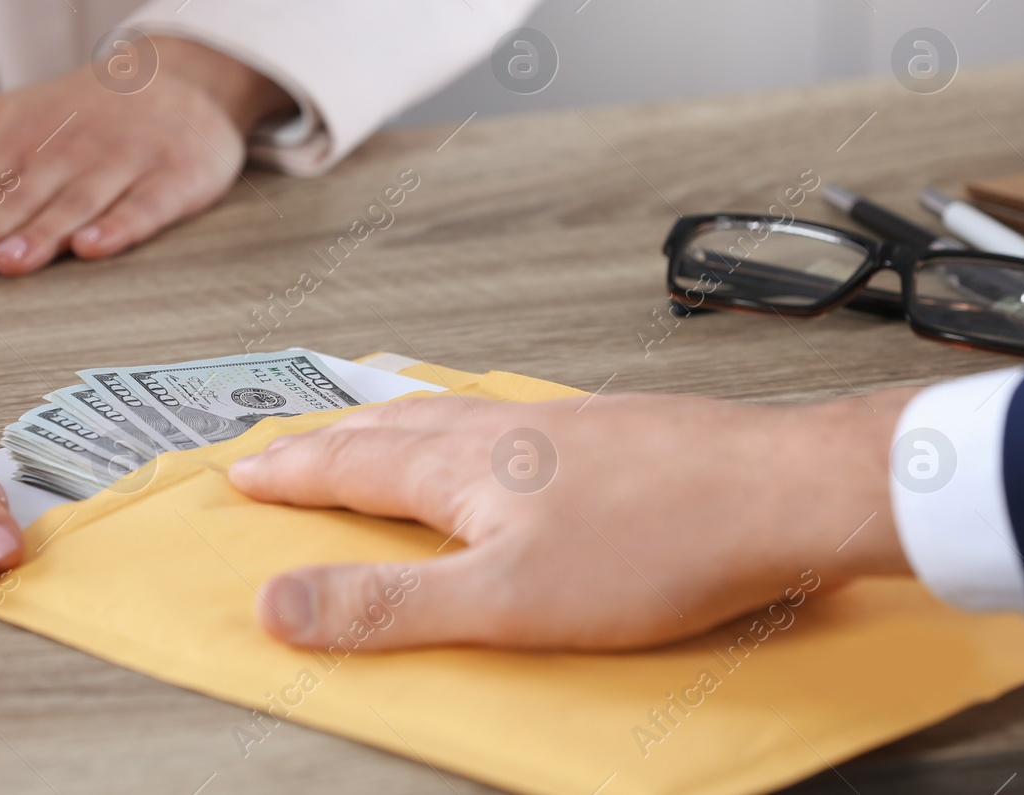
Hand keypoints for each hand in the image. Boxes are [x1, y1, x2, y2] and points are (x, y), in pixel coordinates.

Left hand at [0, 36, 295, 276]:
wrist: (184, 77)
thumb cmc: (83, 109)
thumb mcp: (3, 115)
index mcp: (23, 134)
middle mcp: (70, 148)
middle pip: (26, 194)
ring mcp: (124, 162)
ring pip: (78, 201)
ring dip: (45, 232)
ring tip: (13, 263)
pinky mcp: (173, 178)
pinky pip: (145, 206)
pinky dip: (121, 226)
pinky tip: (96, 248)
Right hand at [227, 389, 915, 650]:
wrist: (779, 491)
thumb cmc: (657, 544)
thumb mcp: (501, 601)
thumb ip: (385, 606)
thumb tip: (277, 605)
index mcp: (462, 469)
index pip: (350, 468)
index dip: (292, 475)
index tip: (244, 473)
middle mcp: (502, 431)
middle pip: (390, 430)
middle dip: (328, 441)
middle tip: (287, 445)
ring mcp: (558, 424)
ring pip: (449, 416)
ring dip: (391, 424)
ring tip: (369, 424)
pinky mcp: (608, 429)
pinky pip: (505, 417)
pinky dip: (464, 422)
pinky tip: (493, 433)